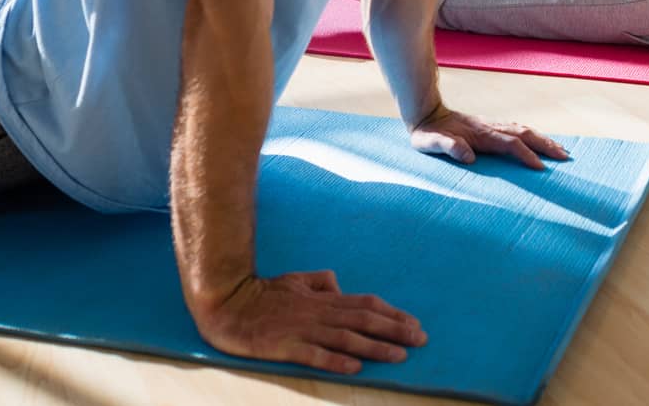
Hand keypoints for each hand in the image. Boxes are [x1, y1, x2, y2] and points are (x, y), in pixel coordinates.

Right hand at [190, 269, 425, 373]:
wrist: (227, 304)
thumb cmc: (263, 293)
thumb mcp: (296, 280)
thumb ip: (321, 282)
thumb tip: (341, 286)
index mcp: (323, 298)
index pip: (366, 303)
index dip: (392, 314)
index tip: (415, 324)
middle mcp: (319, 312)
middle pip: (364, 319)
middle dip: (395, 330)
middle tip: (421, 340)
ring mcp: (303, 329)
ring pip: (347, 338)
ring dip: (375, 347)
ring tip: (399, 356)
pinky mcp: (285, 346)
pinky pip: (314, 354)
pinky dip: (336, 360)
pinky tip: (354, 368)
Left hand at [409, 106, 569, 169]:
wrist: (425, 114)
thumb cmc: (427, 134)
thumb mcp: (430, 143)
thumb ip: (447, 147)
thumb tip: (468, 156)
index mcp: (480, 134)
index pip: (510, 144)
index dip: (526, 155)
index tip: (541, 168)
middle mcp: (490, 128)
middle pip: (525, 134)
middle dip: (546, 145)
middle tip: (565, 157)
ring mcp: (492, 126)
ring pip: (524, 130)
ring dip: (544, 139)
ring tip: (561, 150)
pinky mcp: (491, 127)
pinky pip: (518, 130)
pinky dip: (533, 135)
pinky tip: (540, 141)